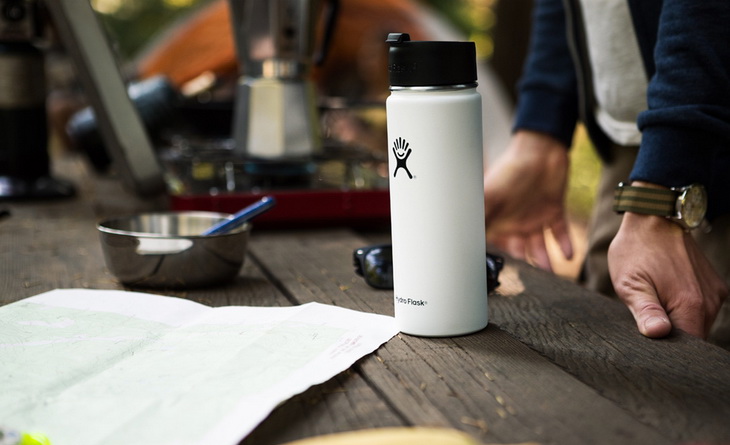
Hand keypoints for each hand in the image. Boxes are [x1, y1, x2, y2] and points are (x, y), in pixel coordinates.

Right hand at [484, 130, 572, 270]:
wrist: (540, 150)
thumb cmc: (510, 170)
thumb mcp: (490, 194)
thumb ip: (478, 216)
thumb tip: (464, 237)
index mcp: (498, 220)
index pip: (496, 245)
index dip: (498, 259)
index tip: (500, 273)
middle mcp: (515, 222)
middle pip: (520, 250)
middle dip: (526, 264)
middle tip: (534, 279)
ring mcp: (535, 218)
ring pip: (540, 246)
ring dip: (546, 260)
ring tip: (552, 270)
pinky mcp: (554, 212)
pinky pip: (560, 233)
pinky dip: (566, 244)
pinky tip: (570, 255)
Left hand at [608, 210, 727, 338]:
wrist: (654, 219)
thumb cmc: (636, 250)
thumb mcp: (631, 283)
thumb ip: (646, 312)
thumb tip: (658, 333)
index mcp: (691, 305)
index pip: (687, 346)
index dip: (667, 348)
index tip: (649, 337)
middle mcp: (710, 302)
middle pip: (693, 336)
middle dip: (670, 333)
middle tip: (647, 314)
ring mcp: (715, 293)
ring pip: (697, 323)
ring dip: (677, 319)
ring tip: (656, 299)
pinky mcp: (715, 286)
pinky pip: (702, 309)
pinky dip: (685, 308)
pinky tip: (667, 293)